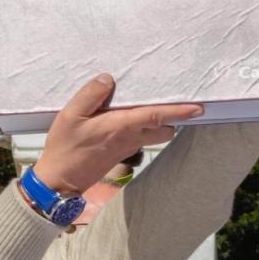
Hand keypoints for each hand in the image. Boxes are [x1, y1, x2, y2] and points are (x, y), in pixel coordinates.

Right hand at [32, 74, 201, 195]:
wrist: (59, 180)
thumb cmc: (65, 148)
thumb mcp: (71, 115)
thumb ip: (90, 94)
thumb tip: (108, 79)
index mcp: (121, 126)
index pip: (157, 116)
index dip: (179, 111)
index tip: (198, 108)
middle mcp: (129, 138)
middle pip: (164, 131)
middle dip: (171, 119)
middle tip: (168, 103)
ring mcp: (126, 149)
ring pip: (154, 137)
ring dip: (156, 125)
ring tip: (146, 108)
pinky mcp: (119, 155)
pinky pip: (139, 140)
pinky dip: (141, 130)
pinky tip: (124, 120)